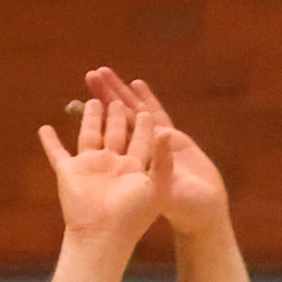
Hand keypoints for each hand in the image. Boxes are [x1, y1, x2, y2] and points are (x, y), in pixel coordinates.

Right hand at [36, 79, 165, 252]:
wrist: (104, 236)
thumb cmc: (134, 215)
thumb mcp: (157, 185)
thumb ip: (162, 159)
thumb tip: (167, 130)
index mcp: (133, 168)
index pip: (140, 140)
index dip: (142, 125)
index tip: (144, 109)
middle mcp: (112, 165)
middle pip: (115, 134)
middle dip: (116, 116)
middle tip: (117, 99)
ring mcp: (90, 168)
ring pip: (88, 136)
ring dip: (89, 119)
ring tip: (92, 101)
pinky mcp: (69, 172)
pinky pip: (56, 153)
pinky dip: (49, 142)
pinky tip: (44, 128)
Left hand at [89, 68, 230, 237]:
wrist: (204, 210)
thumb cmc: (181, 209)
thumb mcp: (159, 195)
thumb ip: (146, 177)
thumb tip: (133, 162)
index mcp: (127, 165)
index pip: (105, 135)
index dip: (92, 118)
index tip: (77, 100)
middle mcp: (137, 152)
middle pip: (116, 118)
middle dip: (104, 96)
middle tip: (90, 74)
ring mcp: (156, 142)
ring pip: (134, 111)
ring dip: (120, 92)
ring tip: (105, 72)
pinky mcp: (174, 138)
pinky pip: (157, 114)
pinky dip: (147, 99)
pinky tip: (137, 83)